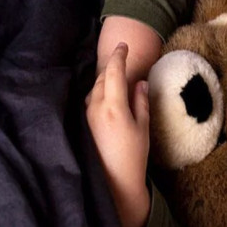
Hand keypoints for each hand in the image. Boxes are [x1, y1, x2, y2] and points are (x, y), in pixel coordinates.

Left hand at [86, 42, 150, 226]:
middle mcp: (96, 108)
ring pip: (94, 88)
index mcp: (114, 106)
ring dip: (104, 77)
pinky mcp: (83, 124)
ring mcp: (86, 116)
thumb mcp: (143, 127)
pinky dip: (98, 90)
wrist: (114, 181)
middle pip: (101, 77)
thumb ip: (140, 102)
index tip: (123, 45)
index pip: (114, 72)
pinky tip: (106, 93)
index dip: (119, 56)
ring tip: (115, 72)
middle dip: (111, 64)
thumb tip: (139, 82)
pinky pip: (90, 99)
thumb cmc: (133, 156)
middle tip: (120, 55)